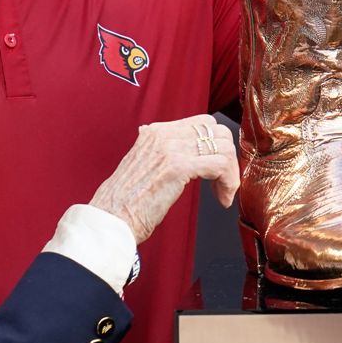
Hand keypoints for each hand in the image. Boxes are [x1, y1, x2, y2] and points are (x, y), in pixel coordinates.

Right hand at [90, 115, 238, 244]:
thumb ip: (158, 153)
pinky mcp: (178, 167)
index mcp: (154, 132)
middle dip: (228, 157)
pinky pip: (219, 164)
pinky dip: (228, 182)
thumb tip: (171, 148)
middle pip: (217, 131)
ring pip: (222, 147)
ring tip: (224, 193)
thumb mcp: (141, 166)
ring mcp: (171, 148)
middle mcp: (163, 134)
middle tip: (224, 182)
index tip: (217, 169)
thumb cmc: (124, 203)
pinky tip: (222, 199)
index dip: (216, 145)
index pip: (202, 123)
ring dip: (230, 173)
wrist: (110, 219)